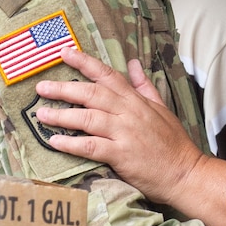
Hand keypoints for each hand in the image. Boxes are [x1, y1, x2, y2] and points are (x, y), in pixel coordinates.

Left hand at [36, 48, 203, 205]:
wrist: (185, 172)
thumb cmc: (173, 143)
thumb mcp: (162, 108)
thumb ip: (144, 86)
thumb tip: (133, 64)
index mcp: (136, 101)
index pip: (108, 75)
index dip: (85, 63)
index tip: (64, 53)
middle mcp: (129, 113)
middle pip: (92, 94)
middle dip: (64, 88)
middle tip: (41, 87)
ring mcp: (125, 133)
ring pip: (88, 118)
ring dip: (62, 115)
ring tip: (41, 114)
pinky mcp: (121, 155)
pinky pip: (91, 146)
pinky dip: (71, 144)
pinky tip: (54, 141)